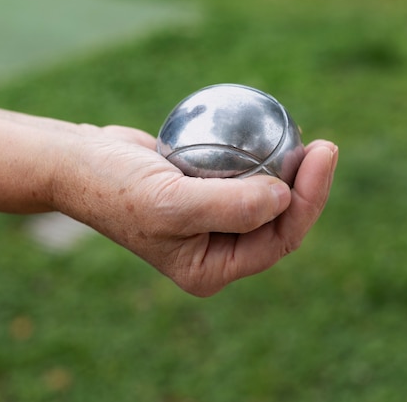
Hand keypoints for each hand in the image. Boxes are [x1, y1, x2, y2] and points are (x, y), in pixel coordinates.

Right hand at [52, 126, 337, 296]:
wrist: (82, 163)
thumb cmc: (118, 187)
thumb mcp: (169, 203)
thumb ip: (230, 208)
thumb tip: (285, 197)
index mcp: (212, 269)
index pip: (277, 241)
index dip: (309, 201)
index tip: (322, 155)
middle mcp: (218, 251)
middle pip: (279, 223)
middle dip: (308, 189)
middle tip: (324, 146)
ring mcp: (213, 223)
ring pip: (267, 201)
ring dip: (291, 174)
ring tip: (309, 141)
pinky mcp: (208, 193)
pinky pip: (247, 179)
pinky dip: (264, 160)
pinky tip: (277, 136)